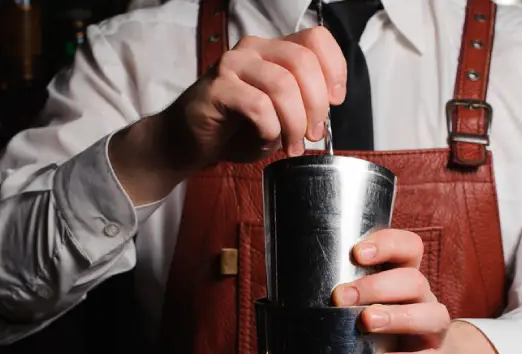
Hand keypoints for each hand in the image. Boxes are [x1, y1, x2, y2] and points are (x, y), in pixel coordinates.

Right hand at [109, 28, 346, 204]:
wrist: (186, 141)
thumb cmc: (234, 128)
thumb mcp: (278, 113)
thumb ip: (302, 104)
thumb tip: (325, 114)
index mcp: (273, 50)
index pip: (316, 39)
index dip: (334, 69)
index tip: (335, 102)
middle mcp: (253, 49)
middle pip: (303, 62)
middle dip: (317, 105)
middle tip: (313, 135)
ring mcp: (233, 65)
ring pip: (283, 84)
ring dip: (295, 123)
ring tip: (292, 146)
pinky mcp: (217, 89)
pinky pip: (258, 106)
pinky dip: (270, 130)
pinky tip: (266, 142)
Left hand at [332, 229, 503, 353]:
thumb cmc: (389, 337)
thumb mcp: (371, 310)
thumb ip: (347, 300)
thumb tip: (290, 294)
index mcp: (406, 281)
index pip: (409, 248)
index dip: (387, 245)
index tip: (356, 253)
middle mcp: (424, 302)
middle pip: (414, 281)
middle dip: (376, 286)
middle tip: (341, 297)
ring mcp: (434, 333)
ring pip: (430, 316)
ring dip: (396, 316)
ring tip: (366, 322)